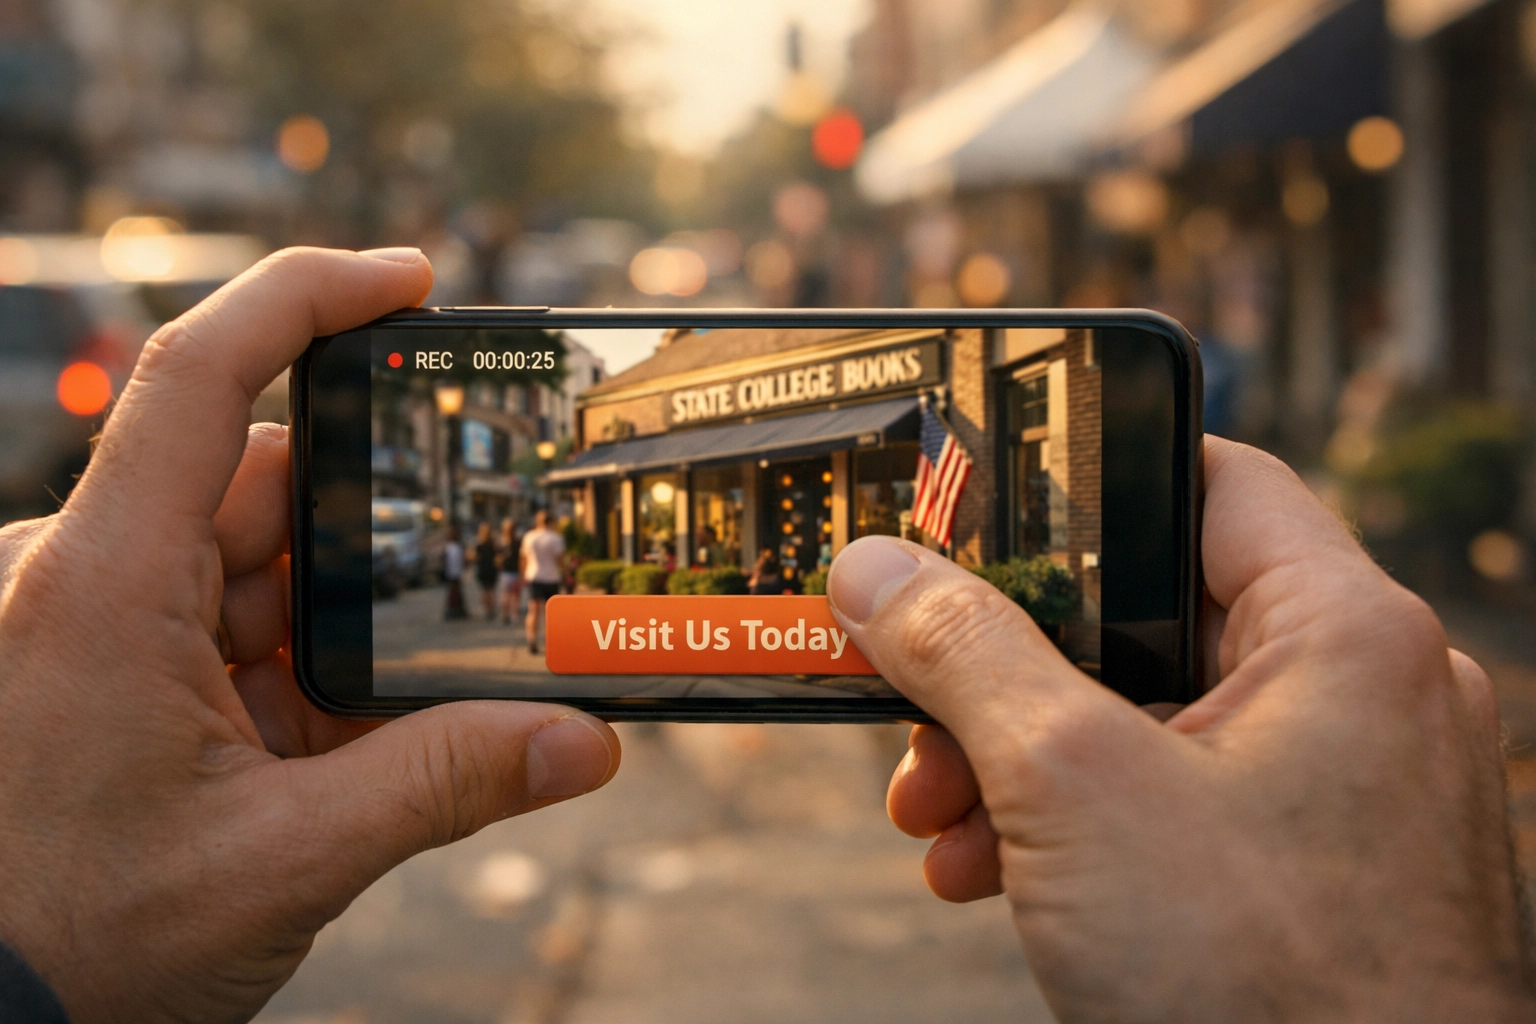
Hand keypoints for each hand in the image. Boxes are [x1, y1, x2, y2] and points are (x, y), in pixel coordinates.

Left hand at [0, 248, 619, 1023]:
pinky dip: (305, 674)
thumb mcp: (280, 862)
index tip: (414, 280)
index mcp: (102, 585)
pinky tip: (349, 740)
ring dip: (344, 631)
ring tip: (414, 699)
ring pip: (262, 572)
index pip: (202, 378)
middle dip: (376, 545)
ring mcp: (104, 625)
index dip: (309, 299)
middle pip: (267, 490)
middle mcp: (93, 580)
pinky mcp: (118, 673)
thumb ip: (441, 785)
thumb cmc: (72, 940)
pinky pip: (236, 634)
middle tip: (480, 580)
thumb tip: (586, 742)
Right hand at [828, 438, 1533, 1022]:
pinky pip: (1176, 802)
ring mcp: (1338, 788)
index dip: (1087, 478)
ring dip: (1023, 754)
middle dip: (1011, 661)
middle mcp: (1357, 695)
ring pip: (1150, 718)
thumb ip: (967, 654)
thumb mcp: (1074, 789)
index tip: (980, 502)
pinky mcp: (1306, 867)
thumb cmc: (1265, 986)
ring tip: (934, 811)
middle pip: (1153, 613)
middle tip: (918, 687)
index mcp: (1345, 632)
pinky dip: (1079, 823)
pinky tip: (989, 872)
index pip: (1209, 479)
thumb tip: (875, 568)